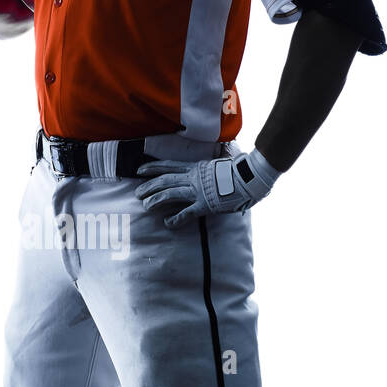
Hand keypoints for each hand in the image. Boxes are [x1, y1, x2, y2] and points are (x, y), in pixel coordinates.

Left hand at [134, 149, 279, 229]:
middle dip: (148, 187)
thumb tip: (206, 167)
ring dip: (156, 200)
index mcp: (194, 167)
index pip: (168, 165)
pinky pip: (187, 213)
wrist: (249, 176)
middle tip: (137, 193)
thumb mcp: (217, 164)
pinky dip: (176, 218)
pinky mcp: (205, 205)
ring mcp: (198, 191)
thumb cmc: (237, 169)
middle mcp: (192, 178)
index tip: (139, 170)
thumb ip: (207, 167)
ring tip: (146, 206)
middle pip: (164, 181)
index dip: (152, 167)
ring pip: (170, 194)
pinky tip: (167, 223)